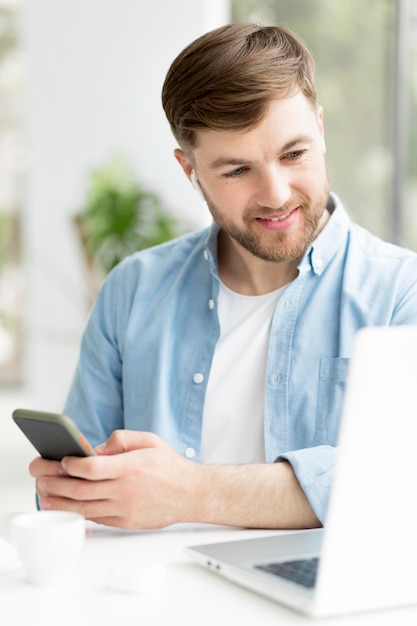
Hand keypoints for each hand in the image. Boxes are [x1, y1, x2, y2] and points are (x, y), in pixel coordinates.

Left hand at [31, 430, 203, 529]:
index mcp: (130, 467)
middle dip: (55, 484)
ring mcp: (125, 509)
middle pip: (81, 489)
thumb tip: (95, 447)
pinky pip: (96, 518)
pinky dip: (78, 513)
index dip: (70, 465)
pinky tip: (67, 507)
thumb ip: (121, 438)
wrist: (191, 494)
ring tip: (44, 496)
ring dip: (60, 503)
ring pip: (84, 508)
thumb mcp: (149, 440)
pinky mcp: (126, 522)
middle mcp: (126, 490)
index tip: (60, 460)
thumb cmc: (169, 466)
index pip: (91, 467)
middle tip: (40, 477)